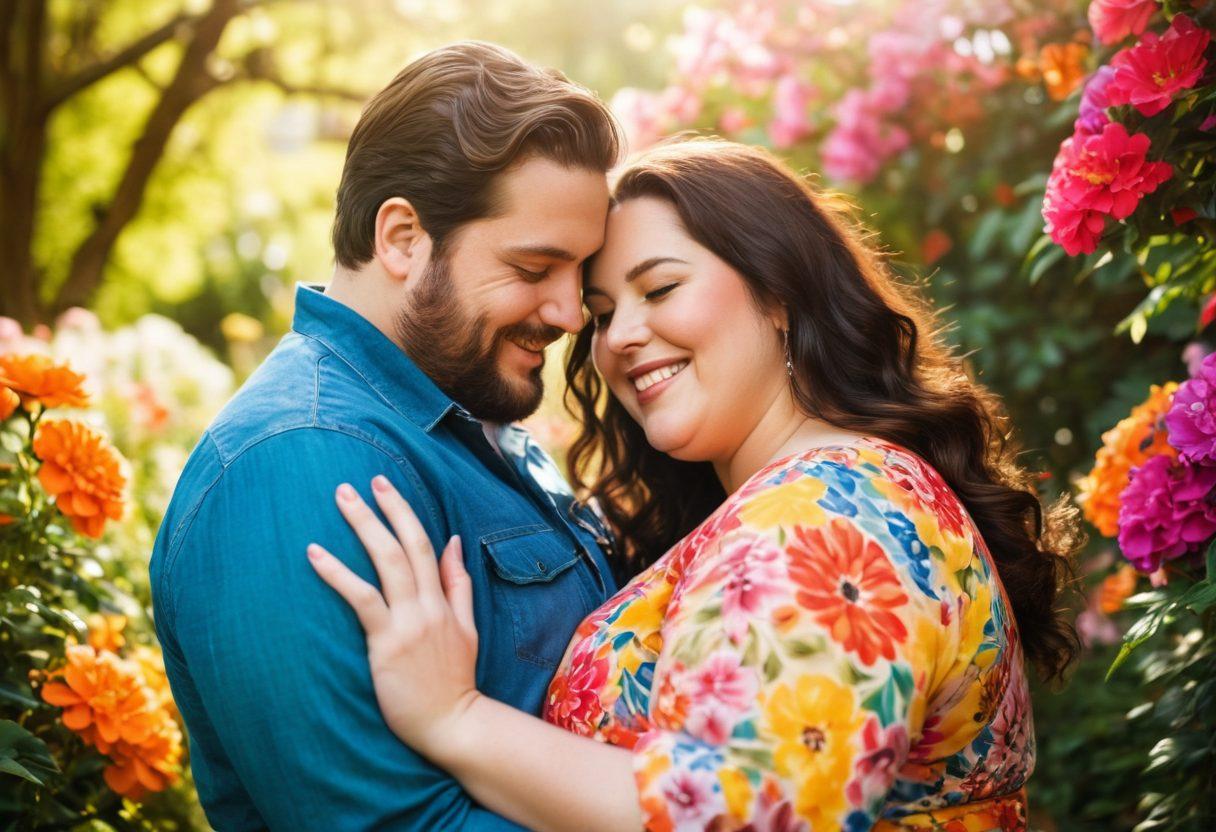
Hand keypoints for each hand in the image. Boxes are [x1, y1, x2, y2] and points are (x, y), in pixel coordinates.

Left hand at [307, 475, 480, 759]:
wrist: (453, 723)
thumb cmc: (454, 681)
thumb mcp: (468, 628)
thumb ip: (459, 586)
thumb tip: (454, 542)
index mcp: (444, 602)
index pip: (427, 546)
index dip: (405, 514)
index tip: (385, 488)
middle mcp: (428, 606)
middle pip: (407, 545)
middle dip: (384, 509)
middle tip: (359, 481)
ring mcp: (409, 623)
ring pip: (388, 563)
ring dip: (364, 526)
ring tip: (341, 499)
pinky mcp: (387, 643)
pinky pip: (362, 599)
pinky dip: (339, 574)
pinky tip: (316, 554)